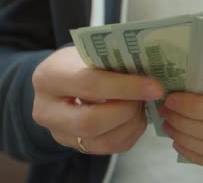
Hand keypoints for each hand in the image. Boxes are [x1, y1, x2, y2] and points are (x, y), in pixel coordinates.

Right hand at [31, 47, 163, 153]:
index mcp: (49, 77)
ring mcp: (59, 134)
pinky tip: (136, 116)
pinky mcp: (76, 147)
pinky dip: (131, 133)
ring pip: (102, 141)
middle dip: (127, 110)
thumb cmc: (81, 60)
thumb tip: (151, 71)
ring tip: (141, 104)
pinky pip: (110, 149)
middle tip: (147, 96)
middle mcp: (47, 111)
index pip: (90, 85)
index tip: (155, 87)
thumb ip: (113, 62)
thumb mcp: (90, 52)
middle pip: (90, 122)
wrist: (63, 79)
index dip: (126, 87)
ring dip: (132, 123)